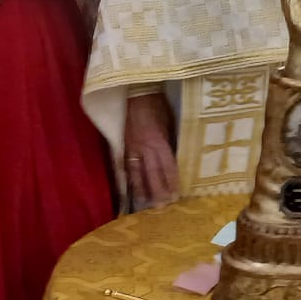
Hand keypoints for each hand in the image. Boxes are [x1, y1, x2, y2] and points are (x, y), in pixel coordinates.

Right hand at [125, 91, 179, 207]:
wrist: (137, 93)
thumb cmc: (158, 105)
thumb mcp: (170, 122)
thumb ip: (171, 142)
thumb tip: (176, 159)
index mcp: (158, 140)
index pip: (167, 166)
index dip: (171, 181)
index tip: (176, 195)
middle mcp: (144, 147)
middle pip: (152, 174)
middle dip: (157, 191)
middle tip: (162, 206)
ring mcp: (132, 147)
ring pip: (137, 173)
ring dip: (142, 189)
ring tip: (145, 203)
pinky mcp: (124, 145)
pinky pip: (126, 166)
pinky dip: (129, 178)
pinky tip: (132, 188)